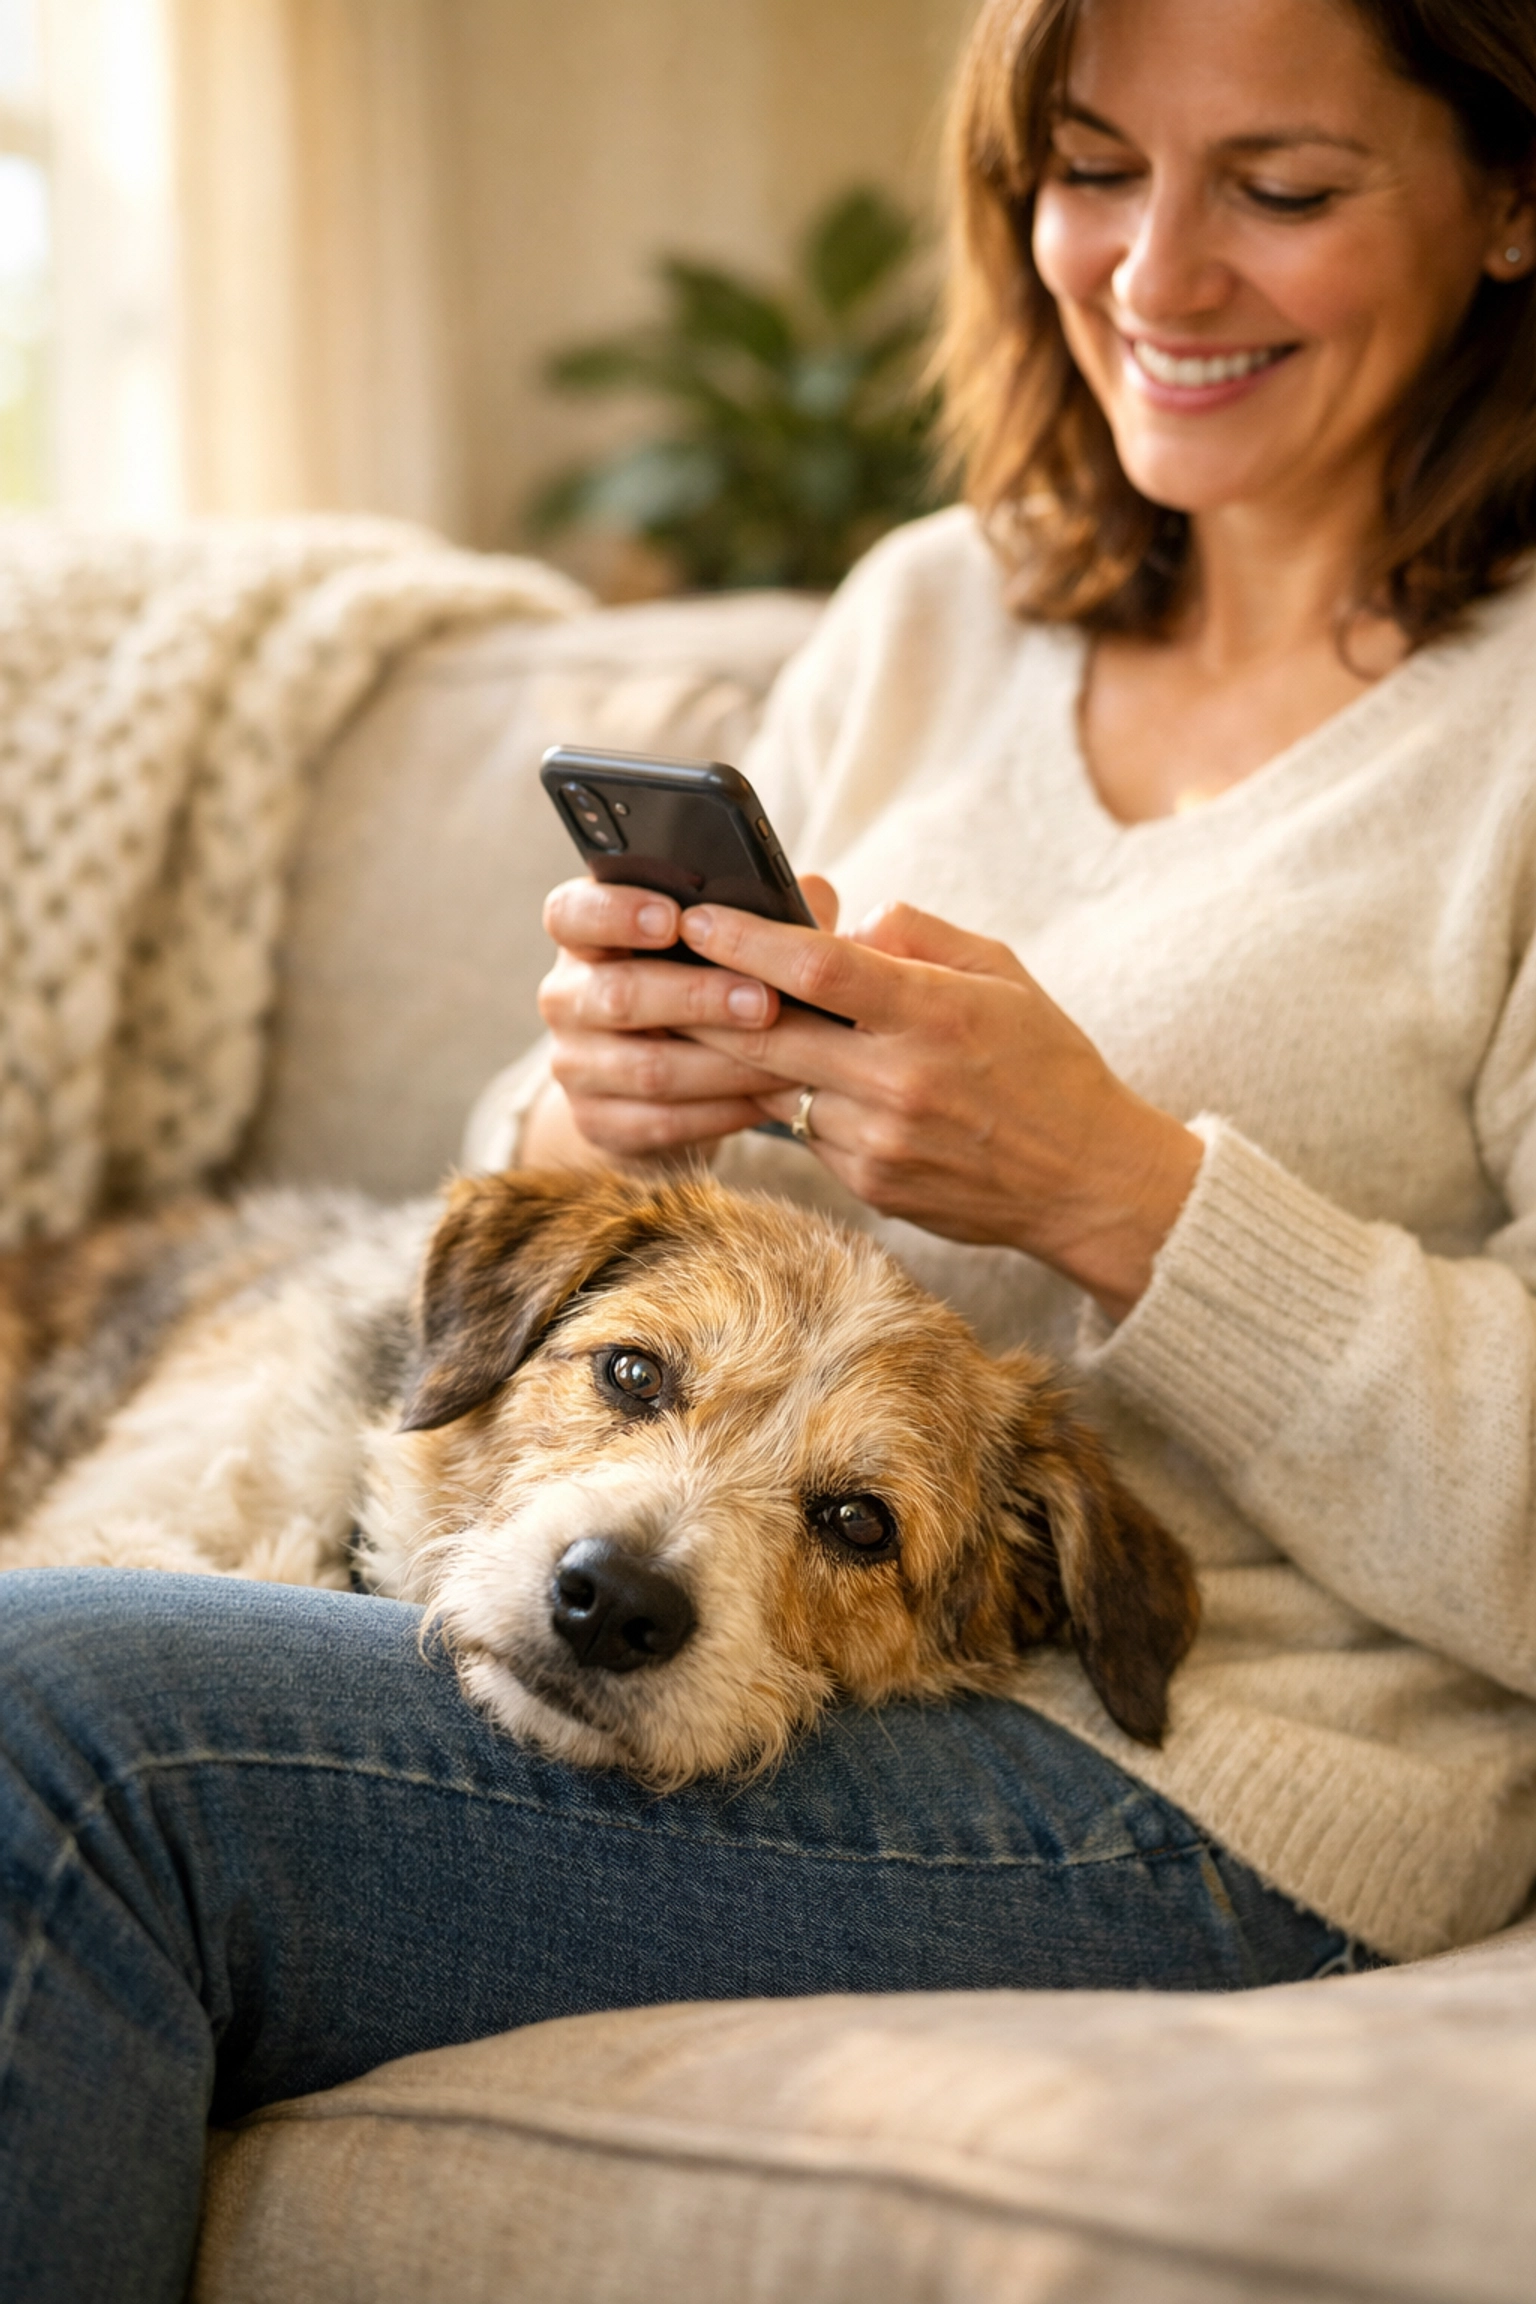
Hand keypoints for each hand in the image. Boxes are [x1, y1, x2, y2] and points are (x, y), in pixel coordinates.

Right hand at [529, 876, 820, 1163]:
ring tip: (784, 1059)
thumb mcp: (726, 941)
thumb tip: (813, 893)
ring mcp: (574, 1063)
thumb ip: (763, 910)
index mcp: (586, 934)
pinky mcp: (596, 1121)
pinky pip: (659, 1120)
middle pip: (617, 994)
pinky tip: (764, 1102)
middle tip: (764, 1000)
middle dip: (697, 997)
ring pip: (644, 1066)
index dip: (616, 913)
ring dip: (721, 1064)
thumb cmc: (705, 985)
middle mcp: (566, 996)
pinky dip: (719, 1112)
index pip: (571, 913)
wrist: (666, 1080)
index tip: (675, 919)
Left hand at [678, 897, 1202, 1319]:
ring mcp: (879, 1142)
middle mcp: (899, 1082)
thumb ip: (918, 937)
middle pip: (769, 1036)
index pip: (819, 971)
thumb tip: (842, 923)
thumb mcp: (1003, 973)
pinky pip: (806, 1131)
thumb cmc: (1047, 1062)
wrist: (1087, 1182)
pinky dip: (792, 1100)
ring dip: (737, 1056)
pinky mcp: (870, 1186)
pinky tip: (789, 1077)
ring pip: (777, 1088)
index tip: (697, 917)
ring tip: (696, 1018)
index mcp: (935, 1015)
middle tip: (657, 967)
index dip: (748, 941)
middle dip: (704, 1000)